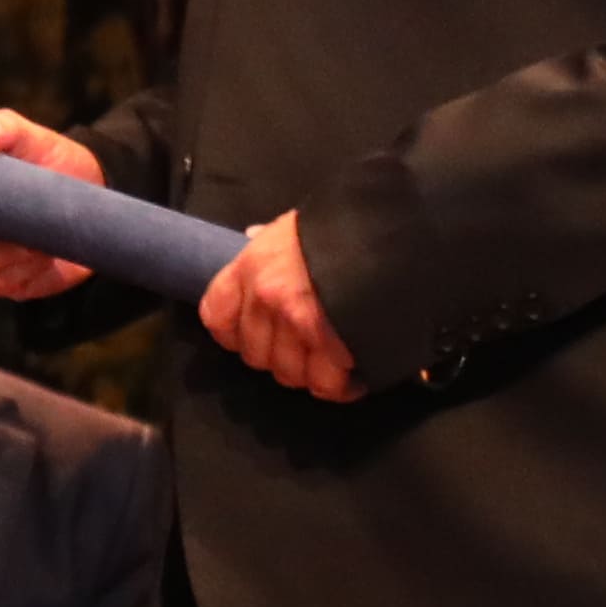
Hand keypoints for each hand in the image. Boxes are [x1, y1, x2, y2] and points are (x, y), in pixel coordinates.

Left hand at [197, 216, 361, 401]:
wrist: (388, 222)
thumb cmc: (343, 221)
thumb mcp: (296, 221)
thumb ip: (271, 238)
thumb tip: (254, 235)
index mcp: (253, 264)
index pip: (217, 317)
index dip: (236, 334)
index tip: (257, 334)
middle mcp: (267, 297)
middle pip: (256, 356)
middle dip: (281, 356)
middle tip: (307, 347)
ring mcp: (297, 322)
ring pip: (290, 373)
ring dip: (312, 372)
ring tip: (334, 359)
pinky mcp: (332, 343)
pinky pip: (326, 383)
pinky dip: (341, 385)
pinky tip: (353, 374)